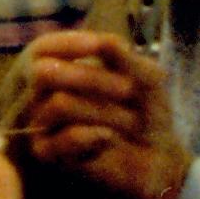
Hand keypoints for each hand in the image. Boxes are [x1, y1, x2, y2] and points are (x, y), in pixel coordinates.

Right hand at [0, 32, 190, 198]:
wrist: (157, 158)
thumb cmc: (146, 112)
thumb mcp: (145, 78)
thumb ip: (125, 58)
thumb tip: (106, 41)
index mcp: (61, 67)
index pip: (43, 48)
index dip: (68, 44)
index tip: (100, 46)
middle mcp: (43, 93)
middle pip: (44, 73)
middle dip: (91, 78)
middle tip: (128, 89)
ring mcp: (42, 123)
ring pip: (58, 104)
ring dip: (103, 111)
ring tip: (130, 121)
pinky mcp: (48, 153)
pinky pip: (64, 137)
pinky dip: (93, 136)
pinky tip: (110, 139)